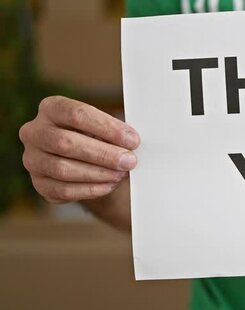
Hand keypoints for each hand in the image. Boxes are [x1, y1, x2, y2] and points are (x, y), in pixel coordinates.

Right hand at [19, 96, 139, 202]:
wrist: (86, 162)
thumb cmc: (97, 138)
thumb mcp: (104, 127)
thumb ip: (114, 132)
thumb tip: (131, 143)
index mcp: (51, 108)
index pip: (77, 114)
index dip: (108, 128)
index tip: (133, 140)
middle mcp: (34, 132)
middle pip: (65, 142)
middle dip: (103, 154)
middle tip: (129, 161)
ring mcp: (33, 159)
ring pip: (62, 169)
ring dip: (98, 173)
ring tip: (121, 174)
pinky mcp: (40, 184)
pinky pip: (63, 190)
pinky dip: (90, 189)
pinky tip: (109, 185)